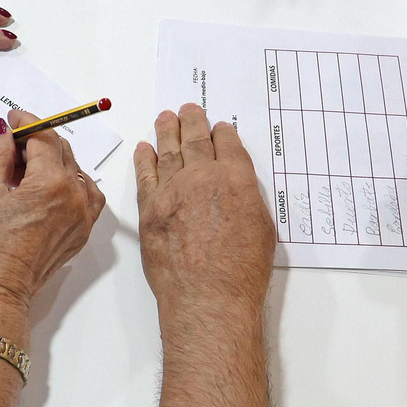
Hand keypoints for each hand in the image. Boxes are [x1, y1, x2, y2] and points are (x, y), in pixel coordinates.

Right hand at [0, 110, 105, 308]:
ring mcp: (83, 214)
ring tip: (25, 170)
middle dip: (37, 142)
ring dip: (53, 161)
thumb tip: (5, 130)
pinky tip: (50, 187)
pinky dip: (72, 184)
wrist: (2, 286)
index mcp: (51, 183)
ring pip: (75, 170)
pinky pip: (88, 195)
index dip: (27, 124)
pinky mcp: (84, 230)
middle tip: (12, 145)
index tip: (13, 120)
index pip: (43, 137)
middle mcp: (74, 196)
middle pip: (61, 150)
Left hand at [134, 104, 274, 316]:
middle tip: (188, 109)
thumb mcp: (262, 228)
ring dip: (166, 132)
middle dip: (192, 122)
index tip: (218, 126)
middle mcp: (203, 176)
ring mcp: (173, 190)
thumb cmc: (242, 271)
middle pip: (196, 140)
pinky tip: (144, 149)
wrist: (207, 297)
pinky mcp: (150, 208)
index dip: (222, 133)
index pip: (228, 145)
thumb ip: (246, 199)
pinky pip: (145, 175)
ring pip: (168, 152)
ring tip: (165, 118)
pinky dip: (144, 159)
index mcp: (236, 178)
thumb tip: (235, 188)